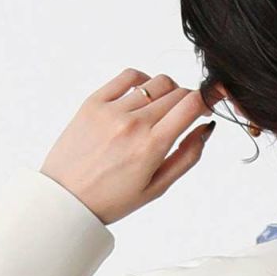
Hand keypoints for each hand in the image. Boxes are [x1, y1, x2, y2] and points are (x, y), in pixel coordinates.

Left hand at [39, 68, 215, 224]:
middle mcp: (133, 123)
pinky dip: (143, 81)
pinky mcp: (94, 102)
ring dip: (167, 92)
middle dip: (188, 101)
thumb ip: (186, 157)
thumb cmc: (111, 199)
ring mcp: (112, 110)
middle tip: (184, 116)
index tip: (209, 104)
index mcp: (151, 147)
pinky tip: (143, 95)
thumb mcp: (157, 188)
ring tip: (161, 110)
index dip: (207, 99)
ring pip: (156, 83)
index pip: (191, 105)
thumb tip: (206, 129)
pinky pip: (128, 77)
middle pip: (176, 92)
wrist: (67, 198)